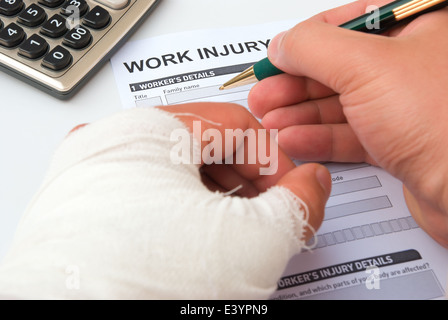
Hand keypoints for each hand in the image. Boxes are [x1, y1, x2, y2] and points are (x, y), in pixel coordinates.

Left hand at [0, 103, 330, 298]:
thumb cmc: (147, 286)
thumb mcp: (251, 240)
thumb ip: (298, 202)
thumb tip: (312, 184)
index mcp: (148, 129)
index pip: (236, 125)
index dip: (277, 159)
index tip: (292, 191)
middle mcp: (107, 142)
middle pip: (202, 146)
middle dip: (245, 182)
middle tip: (265, 216)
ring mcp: (85, 176)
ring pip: (169, 170)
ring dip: (209, 198)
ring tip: (226, 233)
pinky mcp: (76, 207)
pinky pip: (138, 193)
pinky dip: (171, 210)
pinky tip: (184, 236)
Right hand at [248, 0, 447, 247]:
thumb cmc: (444, 124)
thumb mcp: (365, 67)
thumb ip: (314, 48)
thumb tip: (284, 44)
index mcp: (418, 27)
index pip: (348, 22)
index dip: (304, 41)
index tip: (275, 58)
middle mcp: (412, 64)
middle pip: (338, 67)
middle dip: (295, 84)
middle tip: (265, 96)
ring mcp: (404, 106)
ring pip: (340, 103)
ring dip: (301, 114)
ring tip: (271, 123)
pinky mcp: (398, 143)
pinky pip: (350, 134)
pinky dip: (319, 138)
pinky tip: (294, 140)